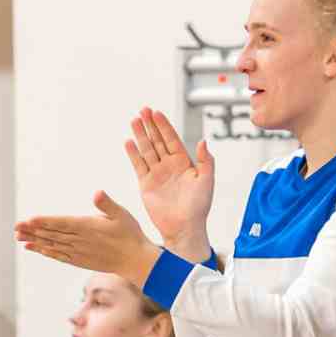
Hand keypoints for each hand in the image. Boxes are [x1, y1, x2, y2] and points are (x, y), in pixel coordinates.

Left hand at [16, 190, 155, 282]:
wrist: (135, 261)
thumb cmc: (130, 234)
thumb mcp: (122, 215)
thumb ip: (107, 204)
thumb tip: (97, 192)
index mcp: (88, 227)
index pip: (62, 223)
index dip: (44, 221)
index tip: (29, 219)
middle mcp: (80, 241)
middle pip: (52, 234)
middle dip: (33, 230)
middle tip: (16, 227)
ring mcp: (78, 252)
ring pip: (52, 245)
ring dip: (35, 240)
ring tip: (18, 237)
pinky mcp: (79, 260)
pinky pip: (58, 255)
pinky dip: (45, 251)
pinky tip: (34, 248)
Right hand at [125, 108, 214, 258]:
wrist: (185, 227)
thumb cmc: (199, 207)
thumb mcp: (207, 181)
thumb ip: (206, 161)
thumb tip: (203, 141)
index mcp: (184, 163)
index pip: (172, 139)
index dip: (164, 126)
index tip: (157, 112)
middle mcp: (169, 165)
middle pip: (157, 140)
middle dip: (150, 125)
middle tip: (143, 109)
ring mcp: (157, 173)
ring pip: (147, 150)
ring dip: (140, 135)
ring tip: (134, 120)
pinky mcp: (146, 184)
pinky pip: (138, 165)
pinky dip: (133, 154)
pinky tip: (129, 141)